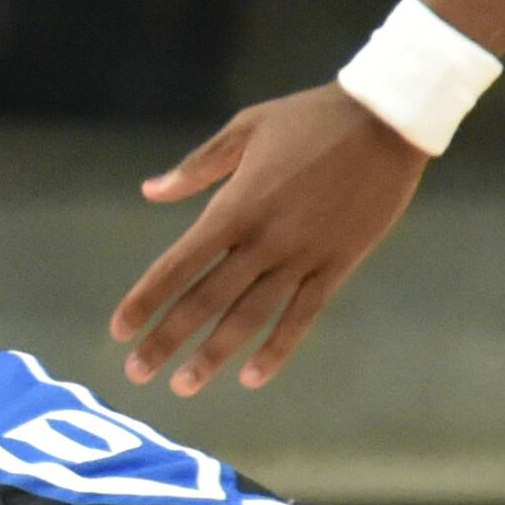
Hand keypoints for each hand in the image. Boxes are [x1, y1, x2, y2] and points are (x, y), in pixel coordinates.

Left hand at [113, 83, 429, 397]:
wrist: (386, 121)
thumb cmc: (310, 119)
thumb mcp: (245, 129)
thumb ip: (197, 167)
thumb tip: (150, 192)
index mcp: (236, 205)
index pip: (179, 263)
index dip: (146, 298)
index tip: (118, 329)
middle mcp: (264, 239)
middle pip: (207, 299)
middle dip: (168, 338)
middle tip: (136, 372)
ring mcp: (303, 256)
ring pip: (251, 316)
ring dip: (215, 353)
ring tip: (183, 385)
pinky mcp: (338, 264)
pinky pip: (303, 315)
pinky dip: (278, 348)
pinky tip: (252, 376)